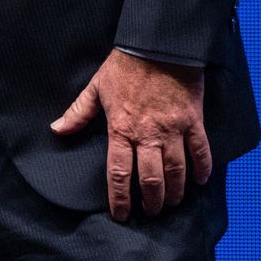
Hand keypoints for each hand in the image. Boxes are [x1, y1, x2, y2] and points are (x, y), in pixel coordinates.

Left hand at [51, 49, 210, 220]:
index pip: (119, 172)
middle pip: (151, 179)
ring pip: (176, 171)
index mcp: (121, 128)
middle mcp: (148, 134)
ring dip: (175, 191)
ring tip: (172, 202)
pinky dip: (202, 168)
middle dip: (151, 201)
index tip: (120, 214)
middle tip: (151, 212)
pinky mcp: (193, 121)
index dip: (119, 197)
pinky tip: (200, 181)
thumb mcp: (96, 88)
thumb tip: (58, 130)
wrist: (157, 46)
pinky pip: (201, 151)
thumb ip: (78, 113)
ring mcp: (173, 129)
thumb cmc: (124, 67)